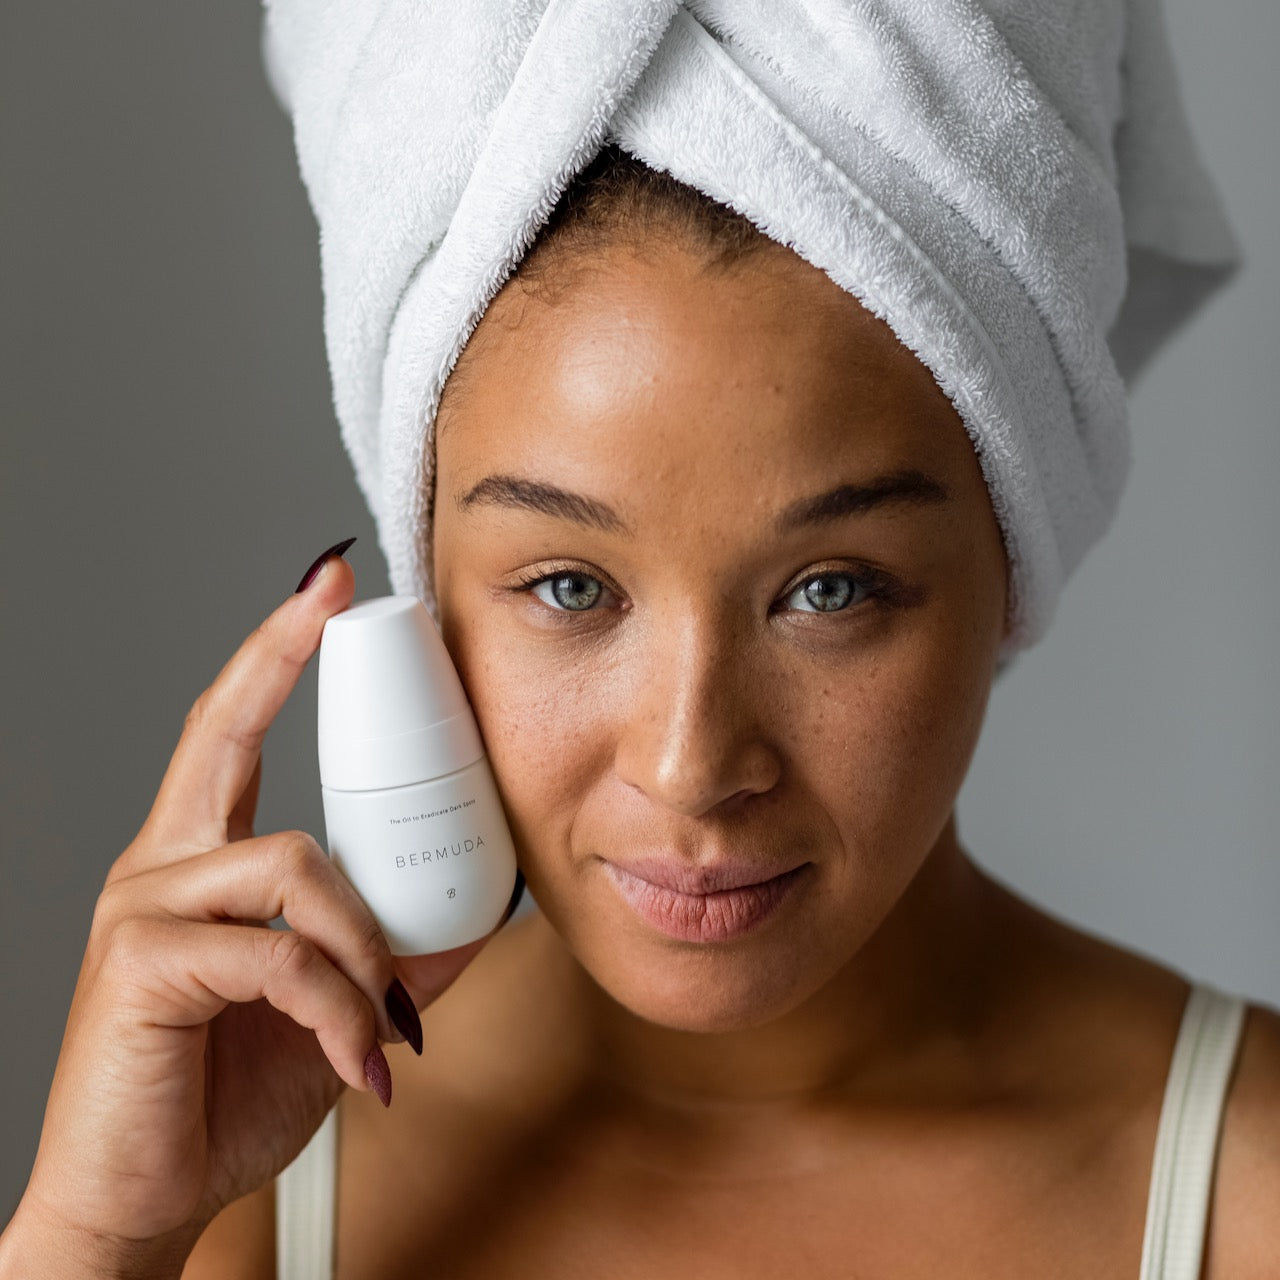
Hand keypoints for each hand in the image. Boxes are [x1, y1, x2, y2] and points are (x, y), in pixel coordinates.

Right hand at [7, 546, 488, 1271]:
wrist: (149, 1200)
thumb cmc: (224, 1094)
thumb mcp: (332, 1009)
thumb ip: (393, 952)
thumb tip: (479, 912)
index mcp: (206, 865)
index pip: (235, 735)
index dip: (273, 655)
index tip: (322, 587)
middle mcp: (165, 867)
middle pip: (221, 733)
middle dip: (278, 652)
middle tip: (333, 596)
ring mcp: (146, 908)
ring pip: (298, 866)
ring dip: (364, 944)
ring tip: (378, 1018)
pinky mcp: (143, 962)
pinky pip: (283, 954)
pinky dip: (339, 1006)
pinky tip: (352, 1059)